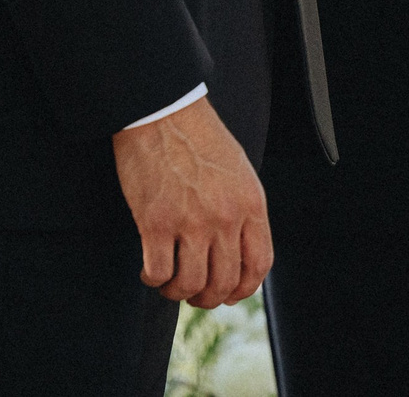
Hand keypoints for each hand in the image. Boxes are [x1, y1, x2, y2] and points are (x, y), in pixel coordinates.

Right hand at [112, 96, 270, 308]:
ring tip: (169, 282)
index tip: (228, 294)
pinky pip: (158, 272)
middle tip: (193, 293)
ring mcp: (191, 222)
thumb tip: (238, 249)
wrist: (163, 111)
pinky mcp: (156, 222)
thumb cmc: (198, 138)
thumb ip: (242, 210)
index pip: (258, 265)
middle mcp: (225, 217)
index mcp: (251, 204)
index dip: (243, 289)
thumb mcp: (238, 172)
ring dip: (178, 292)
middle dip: (208, 297)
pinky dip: (153, 279)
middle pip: (224, 282)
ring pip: (190, 284)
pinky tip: (150, 269)